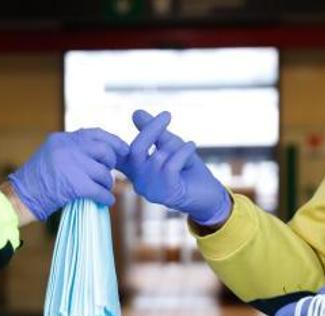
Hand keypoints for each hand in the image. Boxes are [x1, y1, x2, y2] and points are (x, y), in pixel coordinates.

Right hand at [9, 129, 128, 221]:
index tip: (123, 149)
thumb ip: (73, 150)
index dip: (113, 141)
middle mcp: (68, 148)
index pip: (95, 134)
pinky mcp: (75, 185)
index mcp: (62, 139)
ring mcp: (72, 165)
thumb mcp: (51, 154)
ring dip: (106, 184)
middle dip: (110, 164)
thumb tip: (101, 153)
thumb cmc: (36, 181)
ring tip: (102, 190)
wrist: (20, 197)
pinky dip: (106, 198)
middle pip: (104, 151)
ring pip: (104, 173)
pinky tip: (106, 201)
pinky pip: (100, 191)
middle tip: (108, 174)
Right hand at [119, 110, 230, 226]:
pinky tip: (191, 146)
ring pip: (157, 158)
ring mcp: (151, 190)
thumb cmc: (187, 170)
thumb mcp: (169, 145)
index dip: (115, 139)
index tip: (136, 113)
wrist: (209, 194)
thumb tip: (135, 112)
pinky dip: (183, 152)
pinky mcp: (166, 194)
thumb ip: (153, 131)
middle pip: (135, 150)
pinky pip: (170, 166)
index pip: (117, 155)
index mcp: (135, 171)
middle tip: (166, 115)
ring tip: (187, 146)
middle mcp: (138, 182)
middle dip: (151, 129)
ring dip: (175, 147)